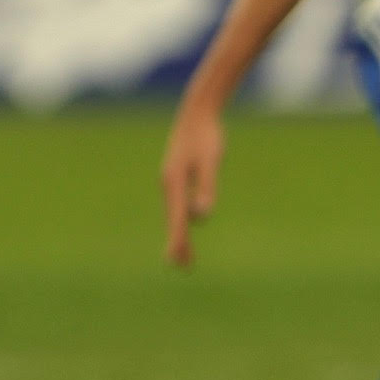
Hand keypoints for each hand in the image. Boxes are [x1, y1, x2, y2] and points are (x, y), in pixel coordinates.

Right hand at [160, 98, 223, 268]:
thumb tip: (202, 216)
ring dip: (179, 233)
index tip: (177, 260)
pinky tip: (187, 222)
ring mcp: (171, 181)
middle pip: (173, 220)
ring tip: (185, 253)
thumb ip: (207, 187)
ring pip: (175, 213)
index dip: (178, 241)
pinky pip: (177, 204)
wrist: (197, 112)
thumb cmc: (207, 136)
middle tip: (183, 267)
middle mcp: (168, 185)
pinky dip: (180, 219)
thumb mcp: (211, 161)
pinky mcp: (177, 176)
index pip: (178, 219)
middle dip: (178, 243)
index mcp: (174, 183)